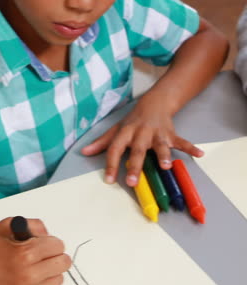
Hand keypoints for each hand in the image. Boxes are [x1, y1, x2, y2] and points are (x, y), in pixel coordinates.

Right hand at [0, 218, 71, 284]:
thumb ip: (33, 225)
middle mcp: (27, 276)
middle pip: (63, 264)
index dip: (52, 242)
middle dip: (55, 255)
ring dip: (50, 271)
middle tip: (44, 254)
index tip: (46, 243)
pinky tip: (29, 280)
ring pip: (57, 280)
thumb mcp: (7, 226)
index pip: (58, 246)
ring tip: (35, 267)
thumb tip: (48, 234)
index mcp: (25, 254)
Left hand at [81, 94, 203, 186]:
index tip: (109, 180)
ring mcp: (158, 133)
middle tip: (133, 182)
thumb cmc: (133, 121)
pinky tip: (199, 154)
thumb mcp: (116, 129)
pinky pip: (181, 141)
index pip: (116, 148)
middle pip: (138, 150)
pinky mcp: (171, 134)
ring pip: (161, 145)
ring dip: (164, 155)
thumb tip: (84, 152)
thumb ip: (102, 142)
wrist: (154, 102)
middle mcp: (141, 133)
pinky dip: (191, 147)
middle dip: (136, 165)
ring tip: (166, 166)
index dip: (111, 164)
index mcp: (126, 133)